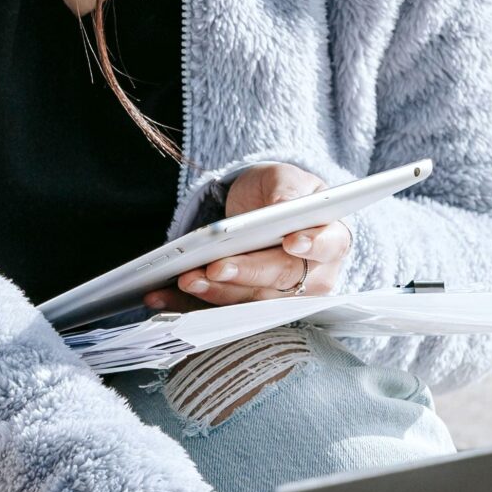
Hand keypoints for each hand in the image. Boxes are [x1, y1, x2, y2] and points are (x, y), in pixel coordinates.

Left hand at [142, 161, 350, 310]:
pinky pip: (218, 312)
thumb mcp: (284, 179)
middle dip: (246, 274)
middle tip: (215, 267)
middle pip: (282, 281)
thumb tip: (283, 206)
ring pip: (250, 303)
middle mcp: (312, 277)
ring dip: (214, 295)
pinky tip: (160, 298)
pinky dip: (187, 307)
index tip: (291, 242)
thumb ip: (286, 190)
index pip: (327, 246)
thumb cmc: (280, 193)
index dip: (311, 247)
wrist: (261, 208)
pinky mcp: (246, 310)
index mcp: (331, 241)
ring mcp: (280, 299)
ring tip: (185, 280)